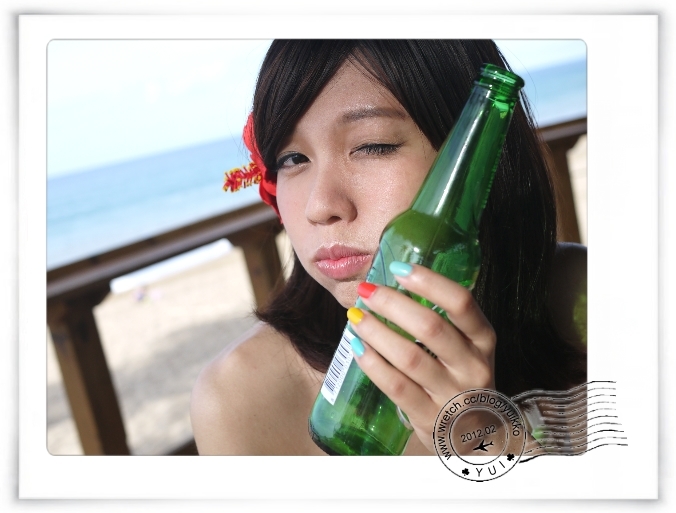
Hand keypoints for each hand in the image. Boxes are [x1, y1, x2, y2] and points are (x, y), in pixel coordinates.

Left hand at [346, 262, 495, 453]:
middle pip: (431, 327)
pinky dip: (372, 364)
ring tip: (355, 316)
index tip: (398, 268)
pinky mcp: (429, 416)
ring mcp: (452, 394)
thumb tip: (391, 285)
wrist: (475, 435)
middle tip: (366, 291)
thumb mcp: (465, 348)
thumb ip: (440, 320)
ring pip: (410, 357)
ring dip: (377, 332)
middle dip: (392, 304)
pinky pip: (396, 387)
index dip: (429, 282)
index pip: (462, 302)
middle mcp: (472, 365)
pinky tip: (357, 347)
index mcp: (483, 339)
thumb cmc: (460, 378)